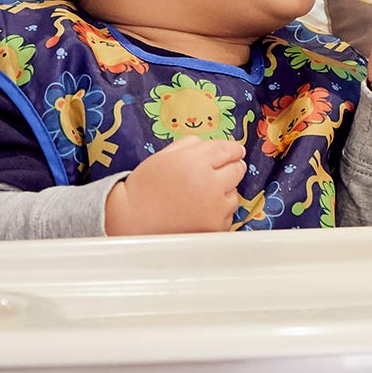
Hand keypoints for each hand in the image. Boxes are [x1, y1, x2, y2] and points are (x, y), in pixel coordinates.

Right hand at [104, 138, 245, 234]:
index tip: (235, 152)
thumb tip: (218, 146)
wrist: (133, 220)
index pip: (228, 150)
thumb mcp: (164, 156)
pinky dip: (219, 212)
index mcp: (195, 162)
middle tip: (215, 173)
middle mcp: (209, 185)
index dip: (232, 150)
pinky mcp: (215, 227)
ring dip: (224, 192)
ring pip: (234, 193)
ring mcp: (214, 209)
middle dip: (230, 168)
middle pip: (238, 170)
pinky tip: (199, 211)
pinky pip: (228, 215)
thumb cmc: (146, 187)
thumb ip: (192, 145)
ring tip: (200, 196)